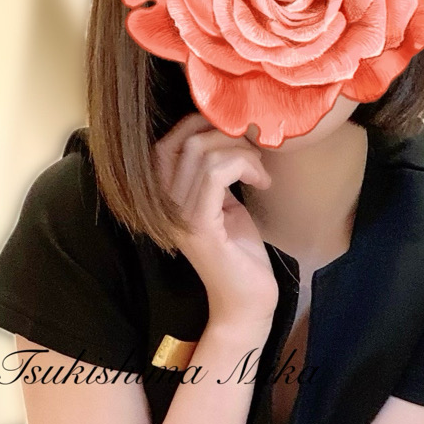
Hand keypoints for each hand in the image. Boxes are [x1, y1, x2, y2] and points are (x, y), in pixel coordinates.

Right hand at [154, 113, 278, 328]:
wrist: (245, 299)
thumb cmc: (239, 252)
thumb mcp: (223, 202)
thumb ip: (213, 172)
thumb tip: (227, 131)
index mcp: (162, 195)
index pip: (169, 139)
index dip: (205, 124)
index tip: (239, 139)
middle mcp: (161, 203)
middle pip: (186, 138)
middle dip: (228, 135)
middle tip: (256, 155)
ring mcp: (176, 214)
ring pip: (203, 151)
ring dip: (243, 152)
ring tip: (260, 171)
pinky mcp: (197, 225)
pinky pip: (216, 173)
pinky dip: (246, 166)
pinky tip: (262, 182)